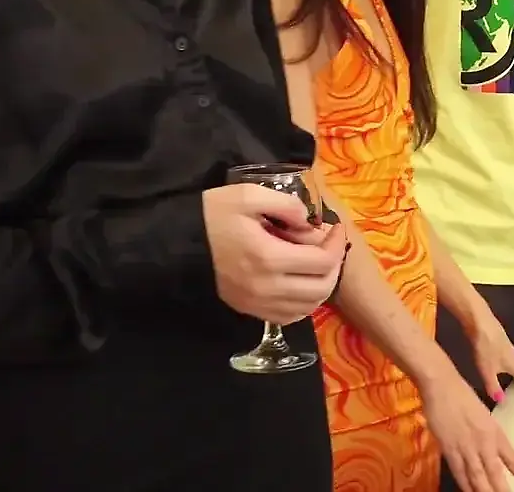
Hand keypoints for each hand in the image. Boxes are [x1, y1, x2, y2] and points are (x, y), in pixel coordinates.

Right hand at [203, 184, 346, 323]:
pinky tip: (300, 284)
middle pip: (321, 288)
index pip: (322, 261)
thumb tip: (310, 223)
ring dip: (321, 286)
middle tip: (329, 246)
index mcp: (269, 257)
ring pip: (307, 307)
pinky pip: (287, 317)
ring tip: (317, 264)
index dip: (336, 244)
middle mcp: (266, 287)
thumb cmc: (213, 215)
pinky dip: (303, 304)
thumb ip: (287, 205)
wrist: (177, 242)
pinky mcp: (248, 310)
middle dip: (333, 266)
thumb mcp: (249, 196)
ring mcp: (256, 303)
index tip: (334, 229)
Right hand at [417, 369, 513, 491]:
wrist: (443, 386)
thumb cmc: (463, 396)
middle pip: (496, 475)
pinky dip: (466, 487)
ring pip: (479, 478)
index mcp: (496, 433)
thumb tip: (492, 452)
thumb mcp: (484, 416)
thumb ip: (488, 435)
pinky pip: (460, 473)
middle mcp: (484, 443)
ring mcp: (466, 448)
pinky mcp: (449, 450)